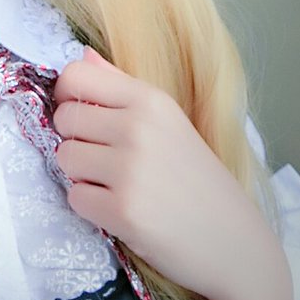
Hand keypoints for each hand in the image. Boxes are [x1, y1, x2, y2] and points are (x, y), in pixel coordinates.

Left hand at [53, 48, 284, 299]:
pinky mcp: (122, 211)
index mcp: (151, 100)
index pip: (76, 76)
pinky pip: (74, 197)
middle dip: (76, 139)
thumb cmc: (198, 180)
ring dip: (81, 175)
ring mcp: (129, 170)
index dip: (67, 95)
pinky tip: (120, 210)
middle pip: (64, 118)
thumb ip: (122, 87)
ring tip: (115, 185)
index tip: (81, 114)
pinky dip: (91, 207)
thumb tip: (83, 55)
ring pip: (64, 157)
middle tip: (106, 159)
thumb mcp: (169, 121)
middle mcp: (138, 127)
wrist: (235, 243)